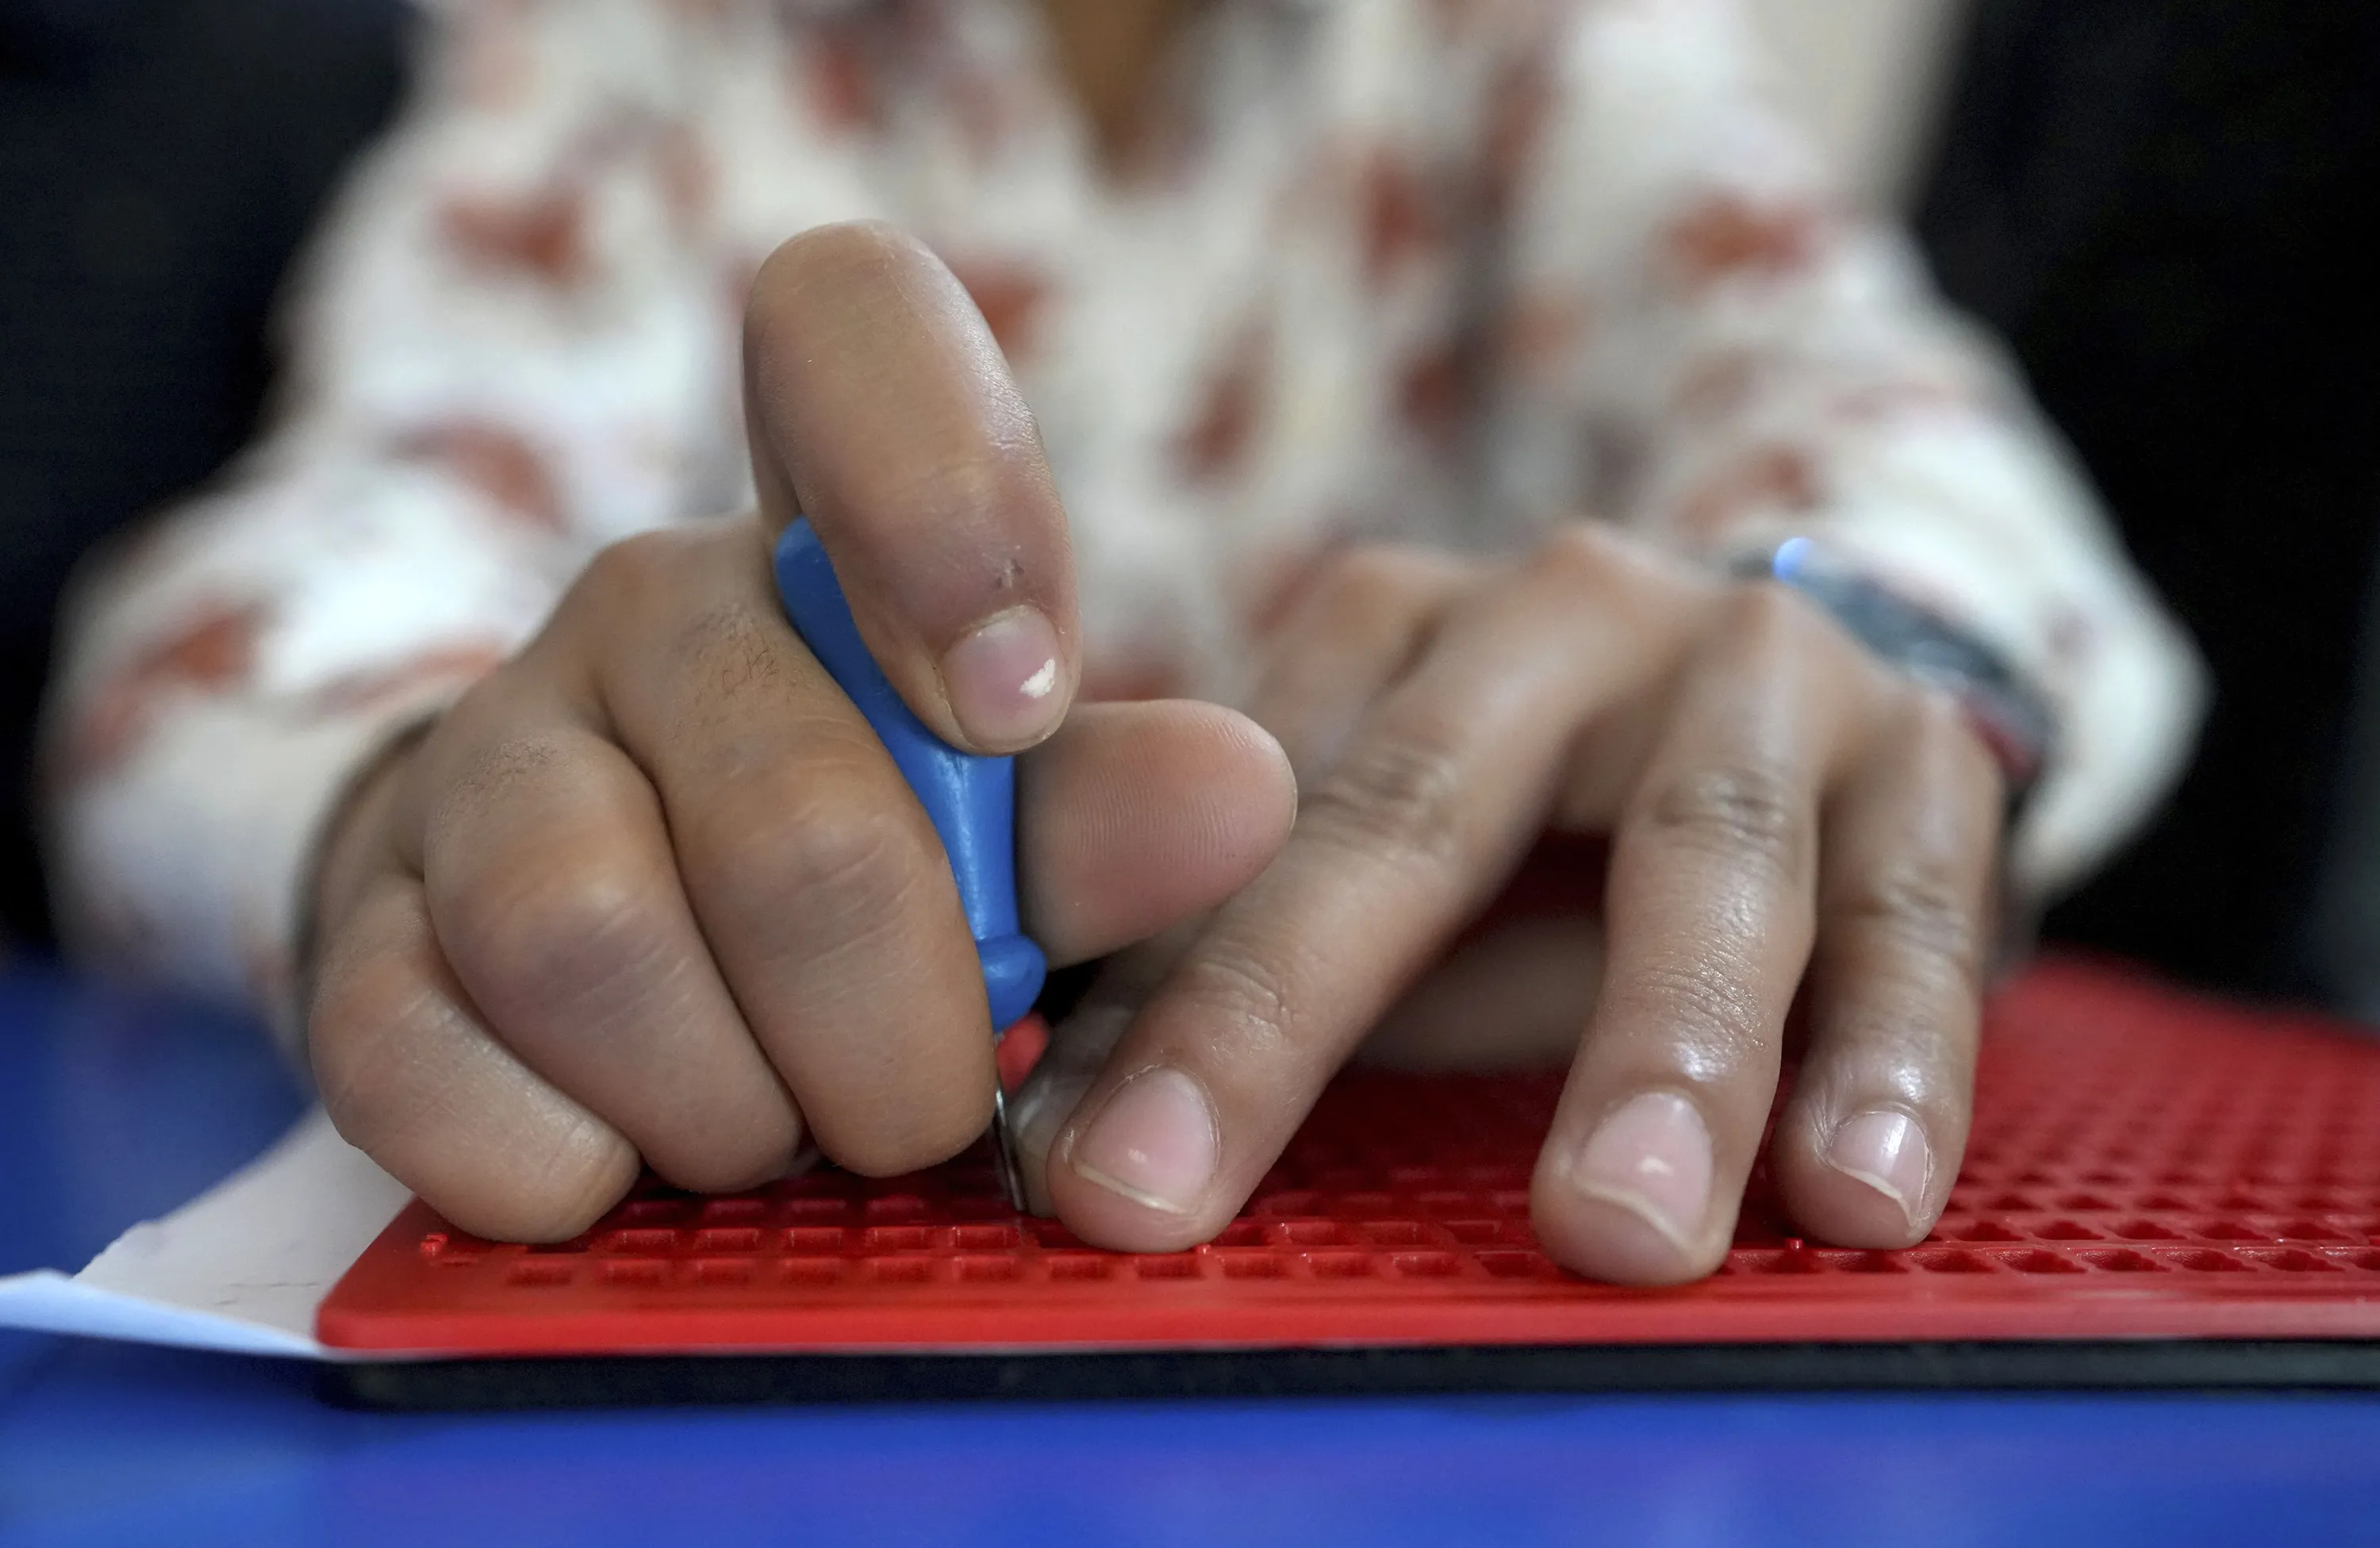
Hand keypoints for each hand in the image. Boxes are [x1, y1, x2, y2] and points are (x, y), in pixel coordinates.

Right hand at [304, 224, 1295, 1240]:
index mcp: (817, 530)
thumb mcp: (996, 834)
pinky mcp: (359, 935)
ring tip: (777, 1132)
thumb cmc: (852, 872)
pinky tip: (617, 1166)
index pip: (848, 329)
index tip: (1014, 709)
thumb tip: (1240, 794)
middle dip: (901, 1033)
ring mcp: (479, 765)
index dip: (946, 498)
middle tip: (924, 1098)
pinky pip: (420, 1062)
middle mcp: (638, 611)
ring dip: (735, 1106)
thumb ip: (1105, 815)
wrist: (592, 968)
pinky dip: (560, 1163)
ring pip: (592, 941)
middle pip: (796, 821)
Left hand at [1014, 532, 2004, 1285]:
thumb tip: (1051, 1122)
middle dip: (1292, 1009)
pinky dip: (1898, 1059)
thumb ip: (1243, 954)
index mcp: (1395, 626)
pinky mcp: (1933, 759)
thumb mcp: (1392, 849)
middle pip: (1423, 809)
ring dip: (1669, 1047)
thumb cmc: (1559, 822)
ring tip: (1619, 1228)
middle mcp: (1569, 613)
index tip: (1078, 1169)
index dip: (1151, 997)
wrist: (1814, 698)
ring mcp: (1764, 670)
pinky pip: (1919, 915)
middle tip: (1180, 1188)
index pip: (1243, 816)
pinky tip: (1861, 1193)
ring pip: (1709, 850)